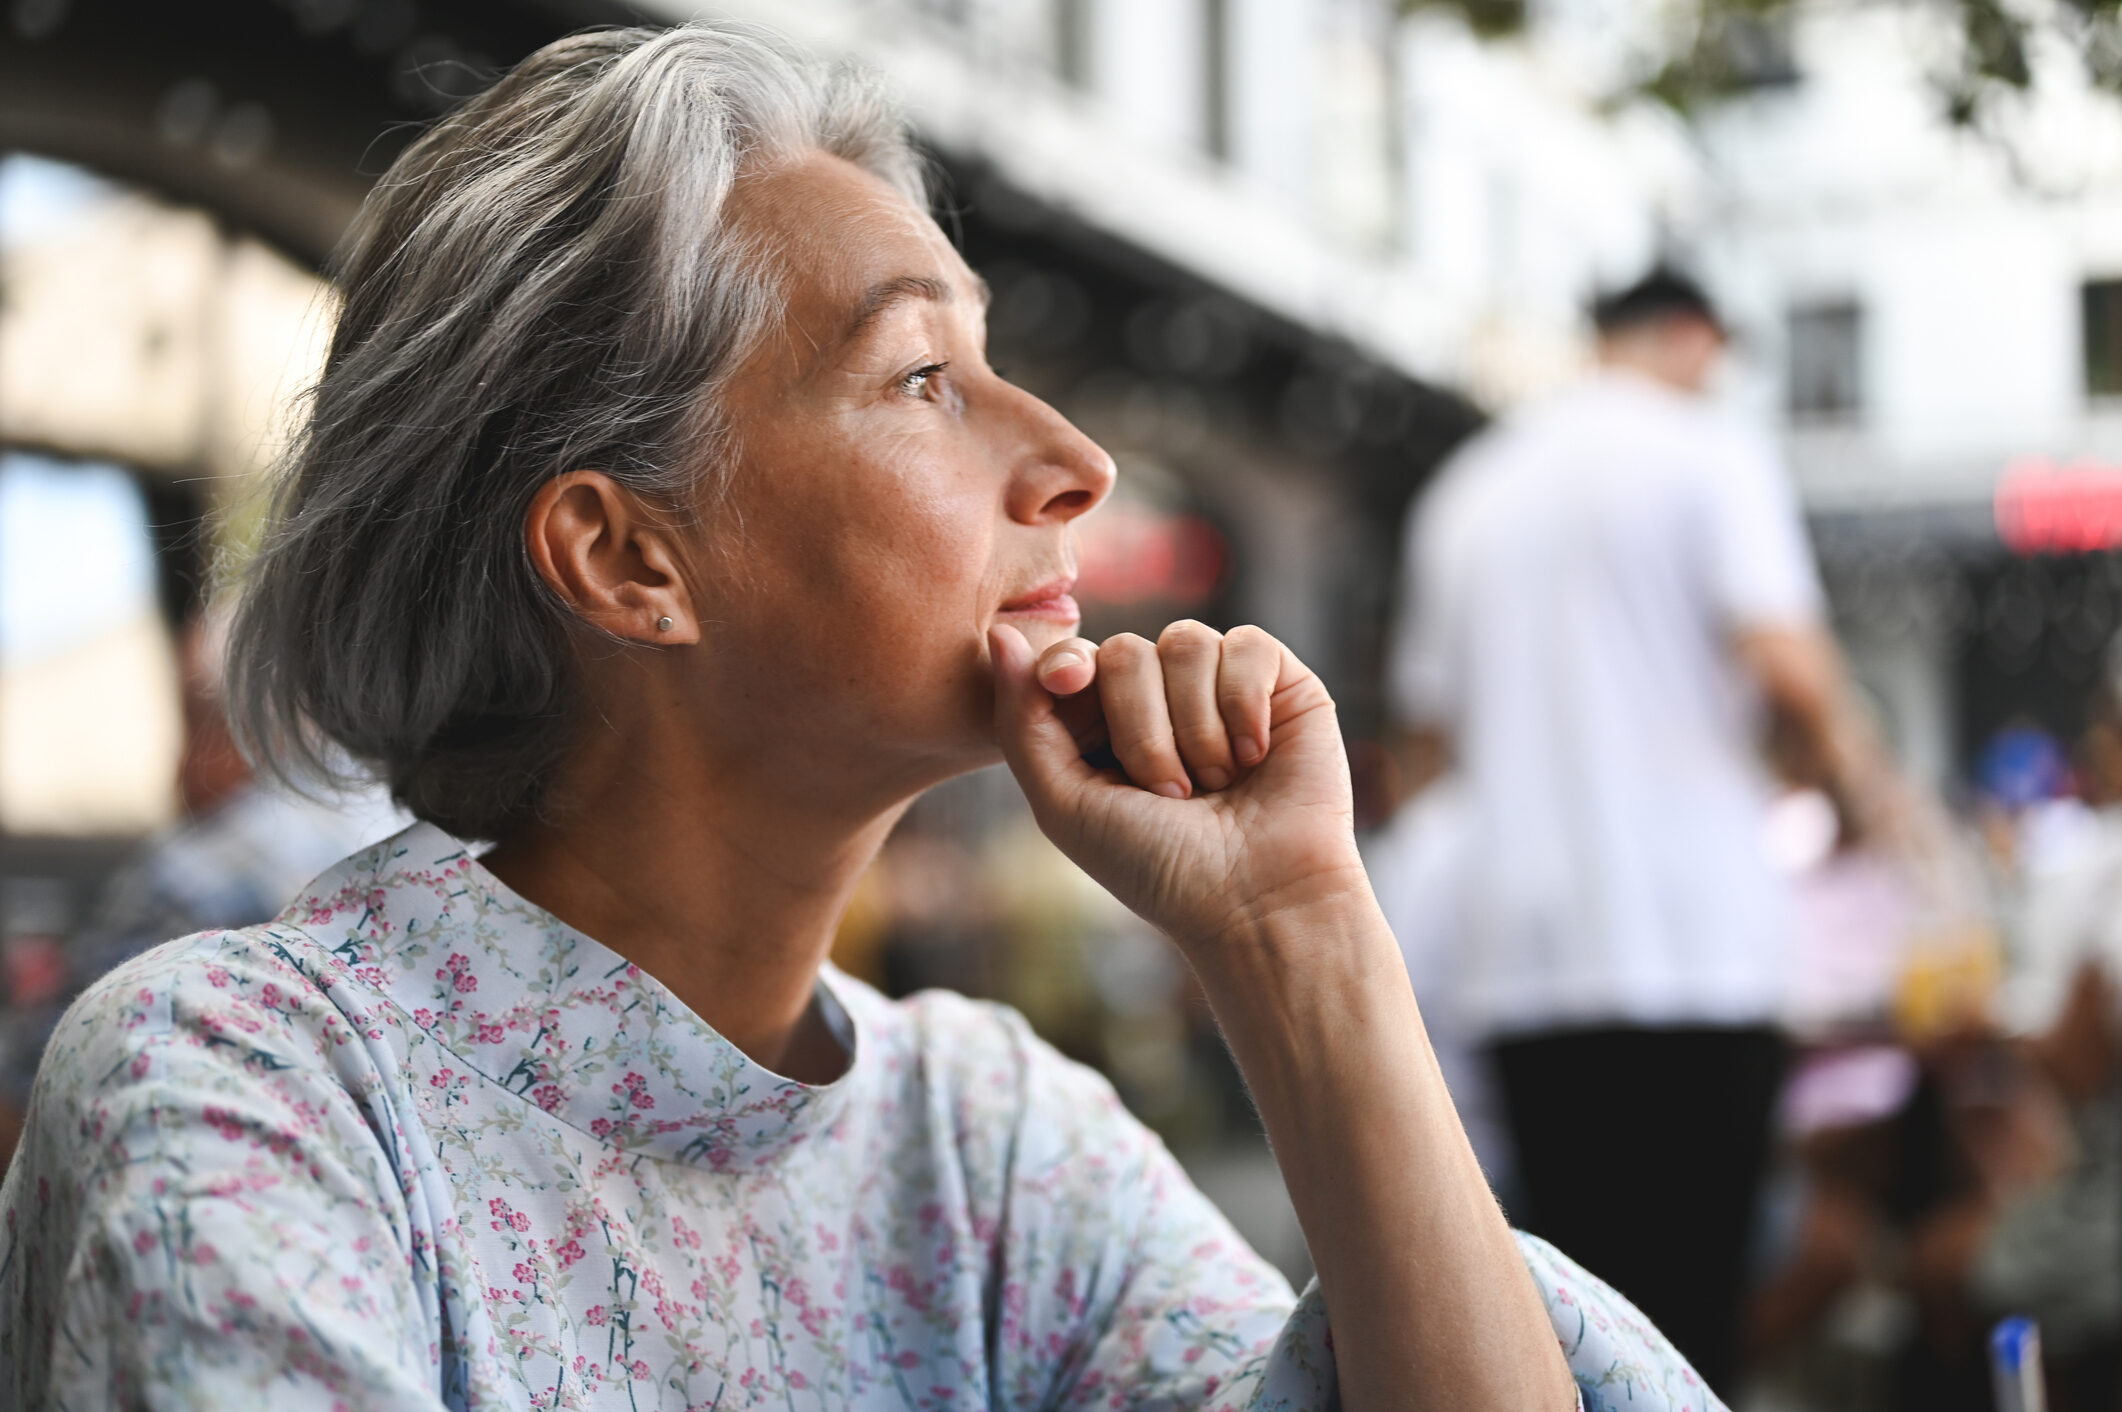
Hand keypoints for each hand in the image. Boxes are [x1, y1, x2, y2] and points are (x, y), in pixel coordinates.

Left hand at [989, 620, 1363, 951]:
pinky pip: (1247, 645)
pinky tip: (1254, 755)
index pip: (1073, 659)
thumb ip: (1021, 721)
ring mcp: (1220, 687)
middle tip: (1170, 795)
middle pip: (1125, 650)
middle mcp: (1161, 699)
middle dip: (1140, 729)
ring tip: (1214, 784)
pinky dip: (1243, 704)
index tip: (1066, 682)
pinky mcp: (1281, 683)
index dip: (1065, 664)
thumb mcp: (1065, 804)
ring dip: (1194, 726)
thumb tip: (1000, 634)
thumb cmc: (1157, 867)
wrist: (1256, 900)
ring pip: (1186, 642)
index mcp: (1102, 727)